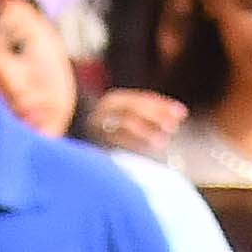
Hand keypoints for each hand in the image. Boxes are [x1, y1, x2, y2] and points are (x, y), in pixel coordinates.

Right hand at [78, 85, 193, 154]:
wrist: (69, 145)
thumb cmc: (106, 134)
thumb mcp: (123, 119)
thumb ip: (145, 118)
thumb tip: (177, 118)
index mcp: (112, 102)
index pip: (140, 100)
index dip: (161, 105)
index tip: (182, 113)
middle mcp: (101, 111)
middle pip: (130, 109)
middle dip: (154, 116)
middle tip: (173, 126)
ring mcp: (94, 127)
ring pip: (120, 125)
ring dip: (143, 132)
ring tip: (162, 141)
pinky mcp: (90, 143)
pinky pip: (112, 143)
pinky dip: (129, 146)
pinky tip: (144, 152)